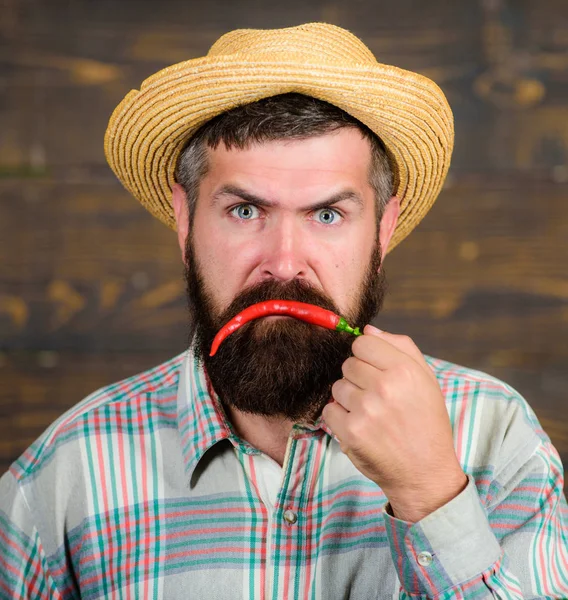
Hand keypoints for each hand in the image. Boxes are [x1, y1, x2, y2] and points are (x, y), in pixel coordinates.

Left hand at [322, 324, 467, 521]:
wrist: (425, 473)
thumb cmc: (426, 422)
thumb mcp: (426, 379)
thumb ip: (400, 348)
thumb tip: (368, 329)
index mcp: (404, 370)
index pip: (362, 343)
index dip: (366, 355)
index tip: (375, 370)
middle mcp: (384, 387)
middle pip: (348, 364)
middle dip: (358, 378)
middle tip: (377, 397)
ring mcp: (365, 411)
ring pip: (337, 387)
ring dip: (348, 398)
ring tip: (370, 414)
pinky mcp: (350, 432)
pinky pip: (328, 411)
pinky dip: (339, 419)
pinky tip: (360, 427)